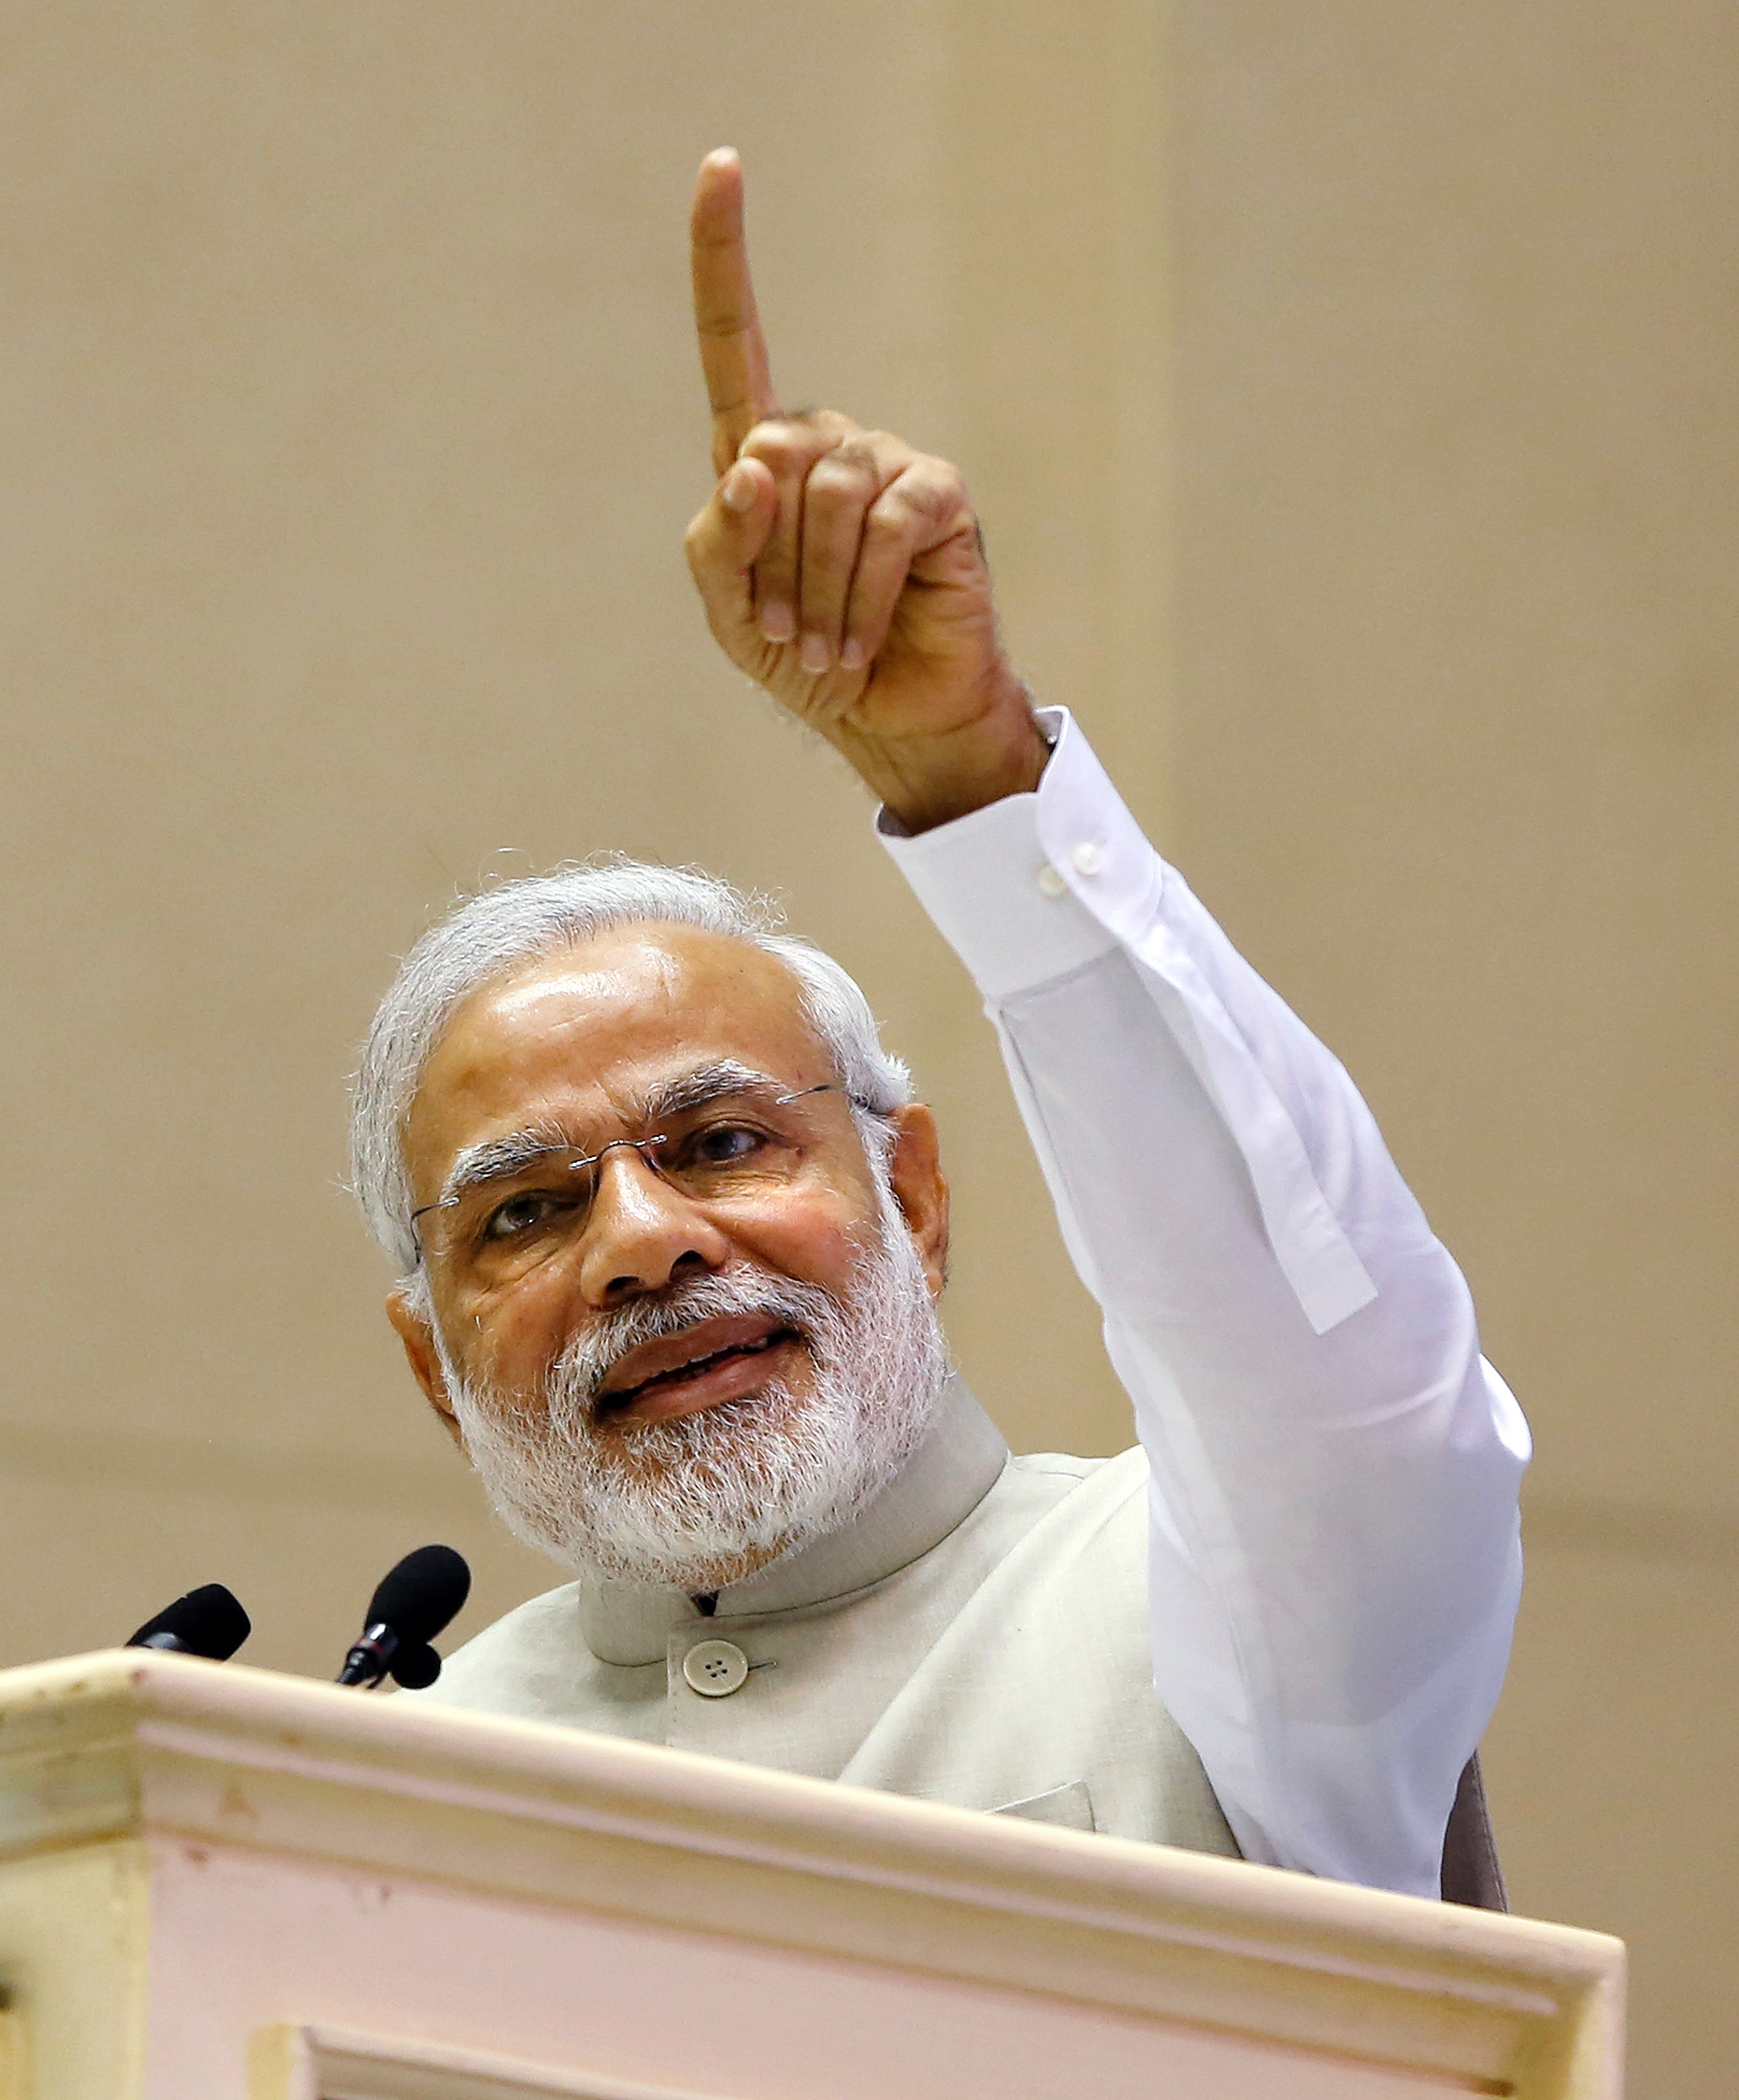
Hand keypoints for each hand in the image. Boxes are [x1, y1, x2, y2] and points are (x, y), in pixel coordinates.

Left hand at [683, 149, 1047, 831]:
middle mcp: (828, 442)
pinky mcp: (938, 496)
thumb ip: (719, 538)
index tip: (721, 164)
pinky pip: (882, 524)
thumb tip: (753, 461)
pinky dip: (857, 596)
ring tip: (822, 651)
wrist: (887, 717)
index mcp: (765, 457)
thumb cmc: (805, 660)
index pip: (733, 341)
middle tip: (782, 634)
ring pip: (826, 494)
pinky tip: (858, 644)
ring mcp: (888, 462)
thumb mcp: (729, 610)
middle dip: (768, 560)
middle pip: (773, 453)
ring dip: (811, 590)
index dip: (724, 255)